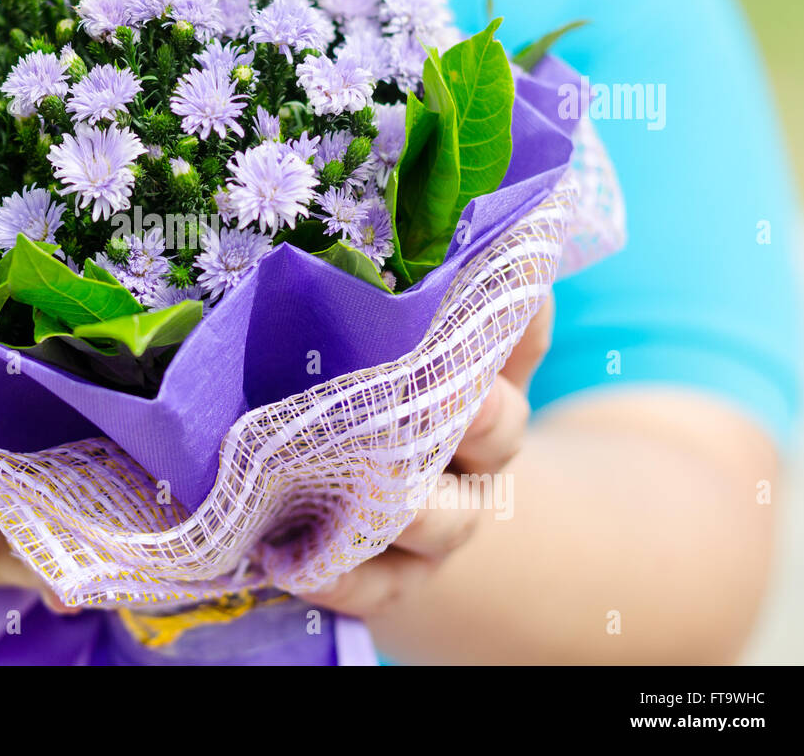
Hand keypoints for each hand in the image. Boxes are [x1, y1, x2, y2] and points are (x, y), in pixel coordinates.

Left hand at [296, 296, 554, 617]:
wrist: (371, 503)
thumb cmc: (361, 393)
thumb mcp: (382, 343)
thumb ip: (389, 296)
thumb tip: (373, 216)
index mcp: (481, 378)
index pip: (518, 337)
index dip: (519, 316)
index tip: (510, 290)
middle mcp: (474, 452)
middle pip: (498, 433)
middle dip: (479, 415)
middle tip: (458, 397)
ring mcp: (440, 520)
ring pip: (444, 520)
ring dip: (412, 508)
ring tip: (368, 493)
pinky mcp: (395, 577)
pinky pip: (377, 585)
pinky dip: (339, 578)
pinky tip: (284, 559)